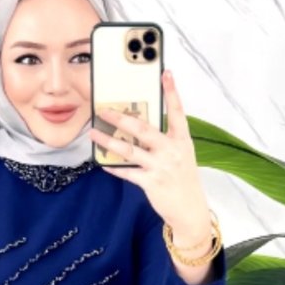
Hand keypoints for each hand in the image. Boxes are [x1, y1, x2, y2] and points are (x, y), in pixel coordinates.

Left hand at [87, 68, 212, 250]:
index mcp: (182, 140)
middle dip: (121, 118)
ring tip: (93, 133)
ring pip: (129, 150)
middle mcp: (172, 151)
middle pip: (143, 129)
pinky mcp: (151, 182)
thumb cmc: (183, 180)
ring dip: (108, 141)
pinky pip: (127, 172)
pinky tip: (102, 163)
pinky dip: (113, 167)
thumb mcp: (181, 155)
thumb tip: (139, 126)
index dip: (172, 92)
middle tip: (104, 109)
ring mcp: (161, 167)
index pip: (177, 111)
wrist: (190, 211)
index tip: (166, 73)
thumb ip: (164, 140)